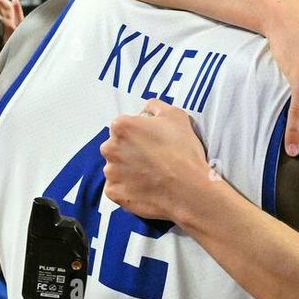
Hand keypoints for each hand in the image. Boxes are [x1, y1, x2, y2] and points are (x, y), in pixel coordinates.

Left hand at [101, 100, 213, 222]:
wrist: (189, 189)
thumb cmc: (183, 151)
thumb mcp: (176, 115)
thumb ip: (155, 106)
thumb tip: (146, 109)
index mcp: (122, 126)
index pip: (124, 126)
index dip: (140, 133)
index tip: (154, 142)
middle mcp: (110, 148)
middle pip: (116, 147)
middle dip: (130, 151)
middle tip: (153, 159)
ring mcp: (110, 172)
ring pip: (115, 168)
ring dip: (128, 170)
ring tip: (151, 175)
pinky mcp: (113, 192)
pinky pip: (116, 188)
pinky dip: (127, 188)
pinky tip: (146, 187)